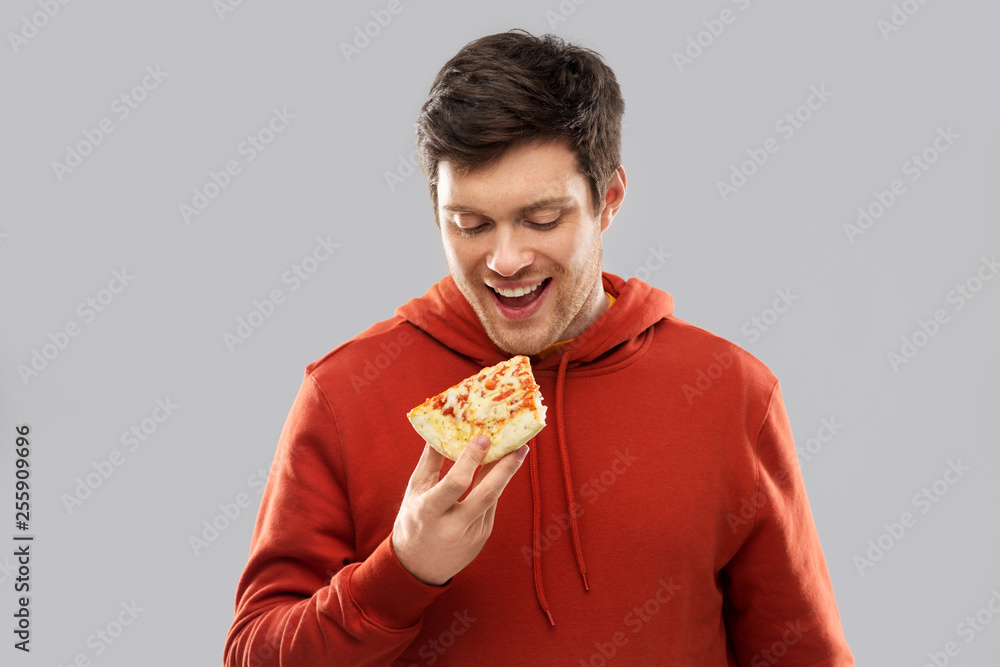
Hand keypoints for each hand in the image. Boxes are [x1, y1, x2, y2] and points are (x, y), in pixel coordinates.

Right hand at [391, 436, 527, 585]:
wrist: (418, 568)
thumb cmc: (413, 521)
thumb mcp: (415, 491)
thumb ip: (430, 461)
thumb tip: (440, 429)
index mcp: (429, 512)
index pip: (456, 483)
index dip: (471, 460)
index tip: (484, 437)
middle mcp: (453, 527)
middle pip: (487, 494)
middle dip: (506, 468)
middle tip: (521, 445)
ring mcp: (471, 535)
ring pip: (492, 498)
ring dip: (506, 473)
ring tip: (518, 450)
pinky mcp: (482, 538)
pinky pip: (491, 506)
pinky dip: (495, 485)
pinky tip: (502, 468)